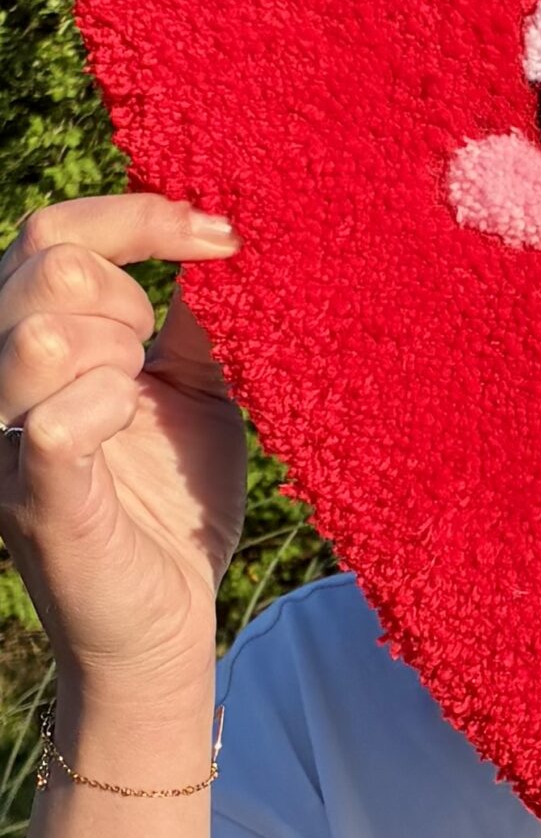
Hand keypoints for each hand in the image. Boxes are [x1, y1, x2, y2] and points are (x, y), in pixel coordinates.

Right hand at [0, 196, 246, 701]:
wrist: (168, 622)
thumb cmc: (172, 502)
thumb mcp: (197, 386)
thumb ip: (195, 317)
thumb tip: (222, 240)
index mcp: (36, 343)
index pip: (51, 231)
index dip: (139, 215)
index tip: (222, 238)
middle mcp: (2, 385)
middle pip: (46, 265)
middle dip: (128, 291)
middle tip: (153, 353)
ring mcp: (8, 442)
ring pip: (41, 331)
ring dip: (116, 346)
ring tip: (134, 394)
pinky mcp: (34, 500)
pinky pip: (54, 422)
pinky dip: (109, 406)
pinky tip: (128, 425)